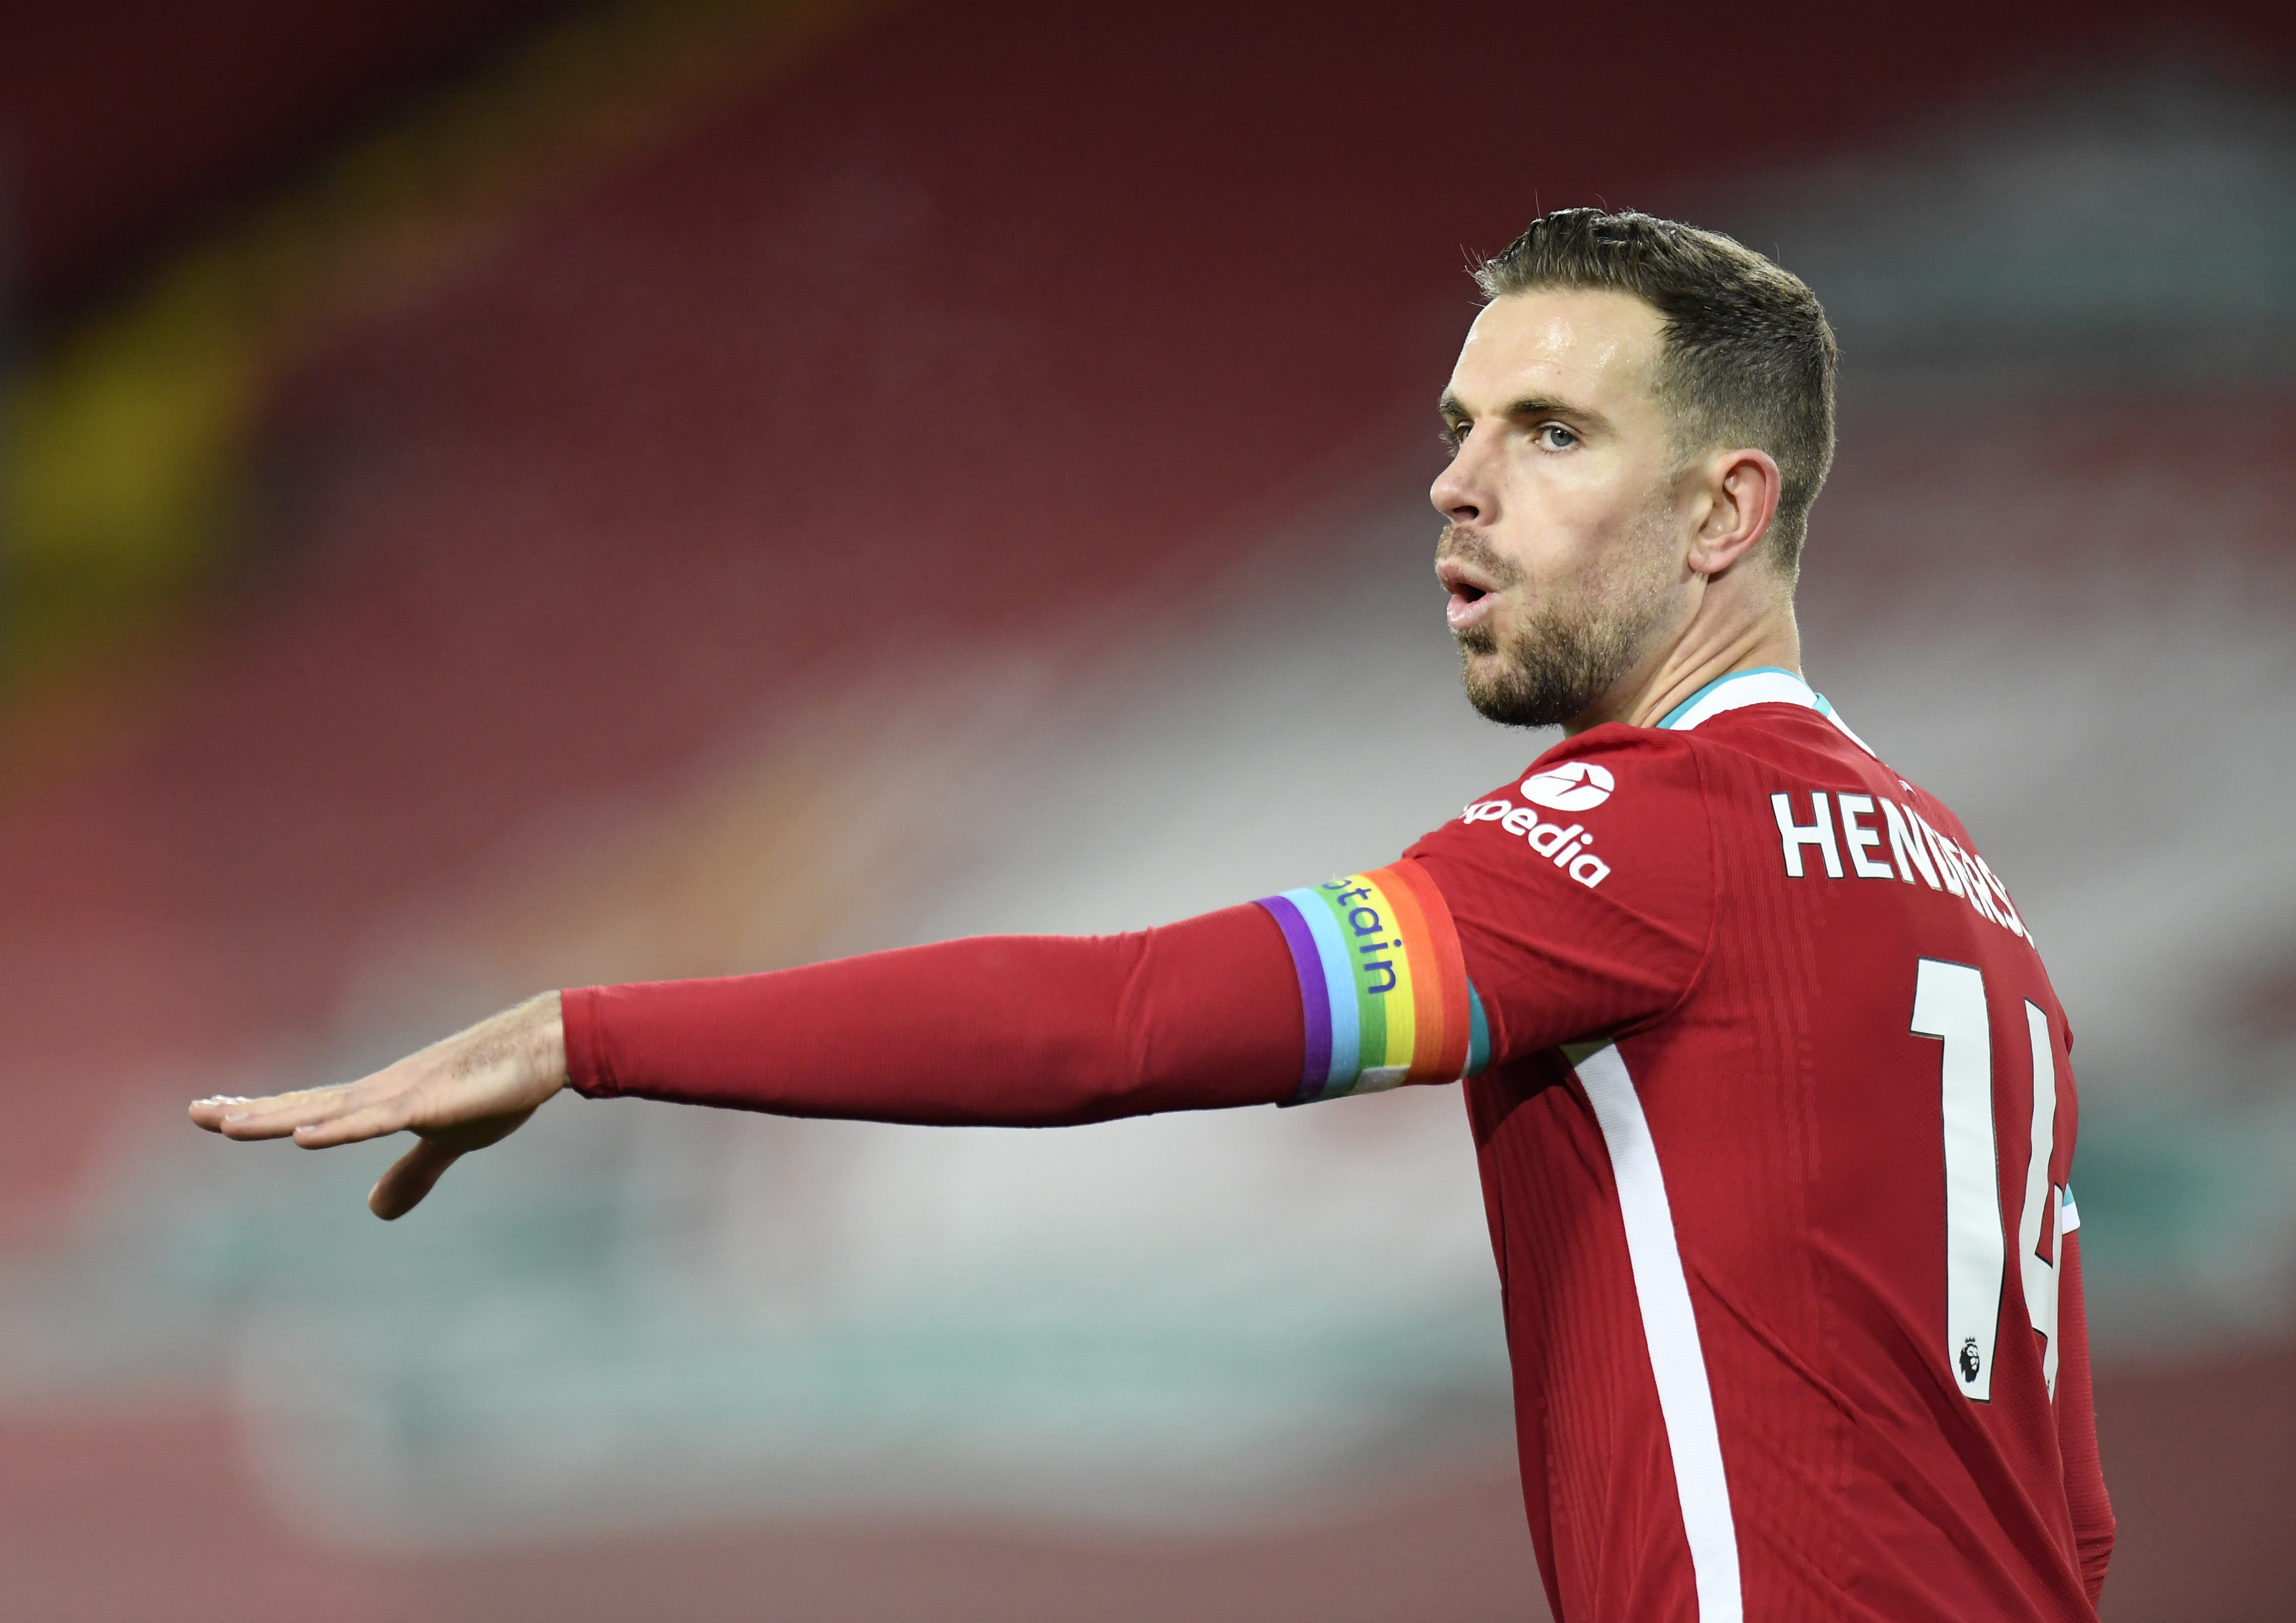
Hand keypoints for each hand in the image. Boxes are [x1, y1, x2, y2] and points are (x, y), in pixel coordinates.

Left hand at [188, 992, 568, 1219]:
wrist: (545, 1046)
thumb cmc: (499, 1087)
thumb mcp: (449, 1140)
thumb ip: (412, 1174)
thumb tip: (375, 1212)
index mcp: (380, 1102)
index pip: (309, 1107)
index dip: (262, 1112)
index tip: (213, 1113)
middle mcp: (380, 1092)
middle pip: (304, 1104)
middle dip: (250, 1111)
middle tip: (195, 1112)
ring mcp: (404, 1094)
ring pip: (330, 1109)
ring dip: (279, 1117)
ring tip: (229, 1126)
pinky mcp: (433, 1101)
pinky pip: (378, 1118)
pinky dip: (339, 1128)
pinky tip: (305, 1134)